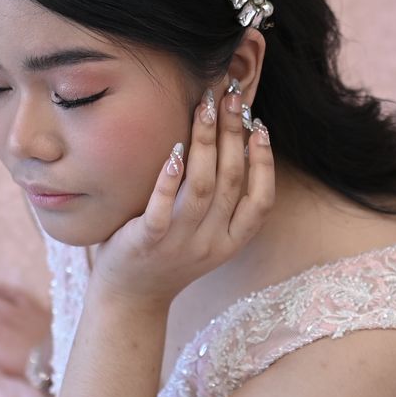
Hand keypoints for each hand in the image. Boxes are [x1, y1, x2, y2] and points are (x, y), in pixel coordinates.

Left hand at [92, 81, 273, 306]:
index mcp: (231, 242)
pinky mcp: (147, 242)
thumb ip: (220, 203)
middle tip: (230, 97)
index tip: (259, 126)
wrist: (130, 299)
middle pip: (231, 182)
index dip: (264, 162)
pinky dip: (169, 179)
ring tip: (203, 109)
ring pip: (202, 188)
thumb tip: (232, 146)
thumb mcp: (205, 237)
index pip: (261, 200)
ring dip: (205, 143)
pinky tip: (173, 151)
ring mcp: (180, 243)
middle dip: (233, 134)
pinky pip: (162, 208)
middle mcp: (211, 243)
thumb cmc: (167, 257)